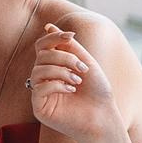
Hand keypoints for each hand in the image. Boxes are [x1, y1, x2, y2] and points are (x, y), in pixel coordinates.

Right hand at [27, 26, 123, 142]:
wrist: (104, 116)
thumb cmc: (97, 91)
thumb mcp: (85, 62)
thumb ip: (68, 45)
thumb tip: (48, 26)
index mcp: (54, 67)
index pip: (42, 47)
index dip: (53, 38)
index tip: (70, 36)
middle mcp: (44, 79)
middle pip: (41, 56)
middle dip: (63, 57)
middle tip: (82, 68)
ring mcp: (40, 94)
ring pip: (38, 71)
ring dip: (61, 71)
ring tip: (77, 80)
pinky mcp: (39, 108)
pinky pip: (39, 88)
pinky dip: (56, 85)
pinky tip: (71, 90)